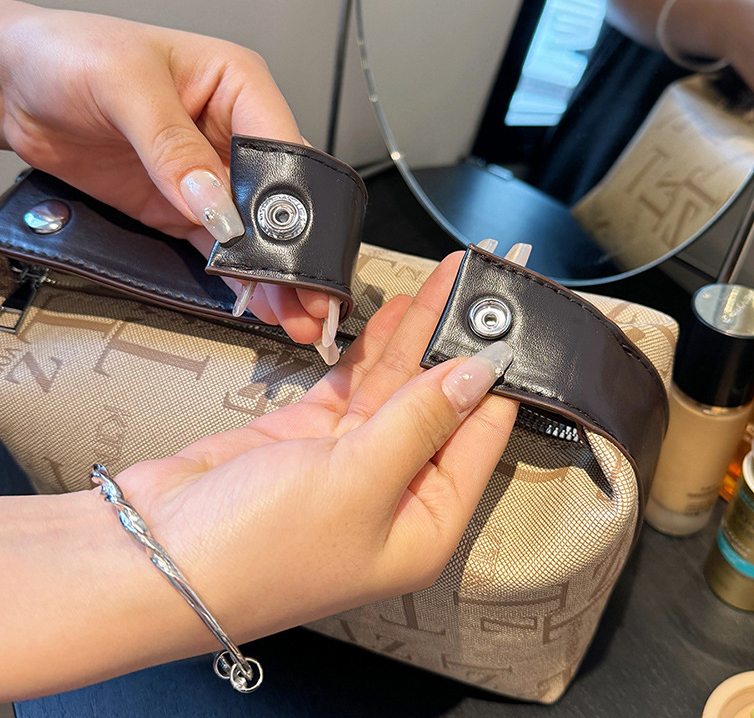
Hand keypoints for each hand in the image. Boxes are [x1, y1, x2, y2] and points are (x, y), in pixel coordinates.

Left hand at [0, 0, 330, 345]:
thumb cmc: (67, 53)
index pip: (283, 150)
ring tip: (294, 311)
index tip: (291, 246)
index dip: (294, 201)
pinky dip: (237, 276)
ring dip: (275, 273)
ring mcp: (209, 175)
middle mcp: (232, 131)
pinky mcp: (182, 208)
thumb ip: (173, 147)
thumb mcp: (124, 85)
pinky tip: (257, 300)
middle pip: (280, 199)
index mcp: (238, 86)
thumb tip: (215, 204)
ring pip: (256, 232)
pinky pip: (219, 248)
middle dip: (296, 250)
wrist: (13, 85)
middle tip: (311, 294)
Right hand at [117, 253, 516, 642]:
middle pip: (439, 404)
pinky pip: (355, 383)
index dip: (498, 378)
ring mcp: (351, 460)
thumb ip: (421, 421)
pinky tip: (396, 314)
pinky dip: (373, 349)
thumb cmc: (262, 545)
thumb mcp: (358, 481)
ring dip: (417, 335)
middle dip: (457, 344)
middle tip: (478, 287)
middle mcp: (395, 493)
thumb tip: (479, 374)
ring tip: (445, 284)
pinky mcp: (311, 433)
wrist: (157, 552)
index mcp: (425, 524)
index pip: (480, 439)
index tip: (512, 324)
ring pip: (397, 386)